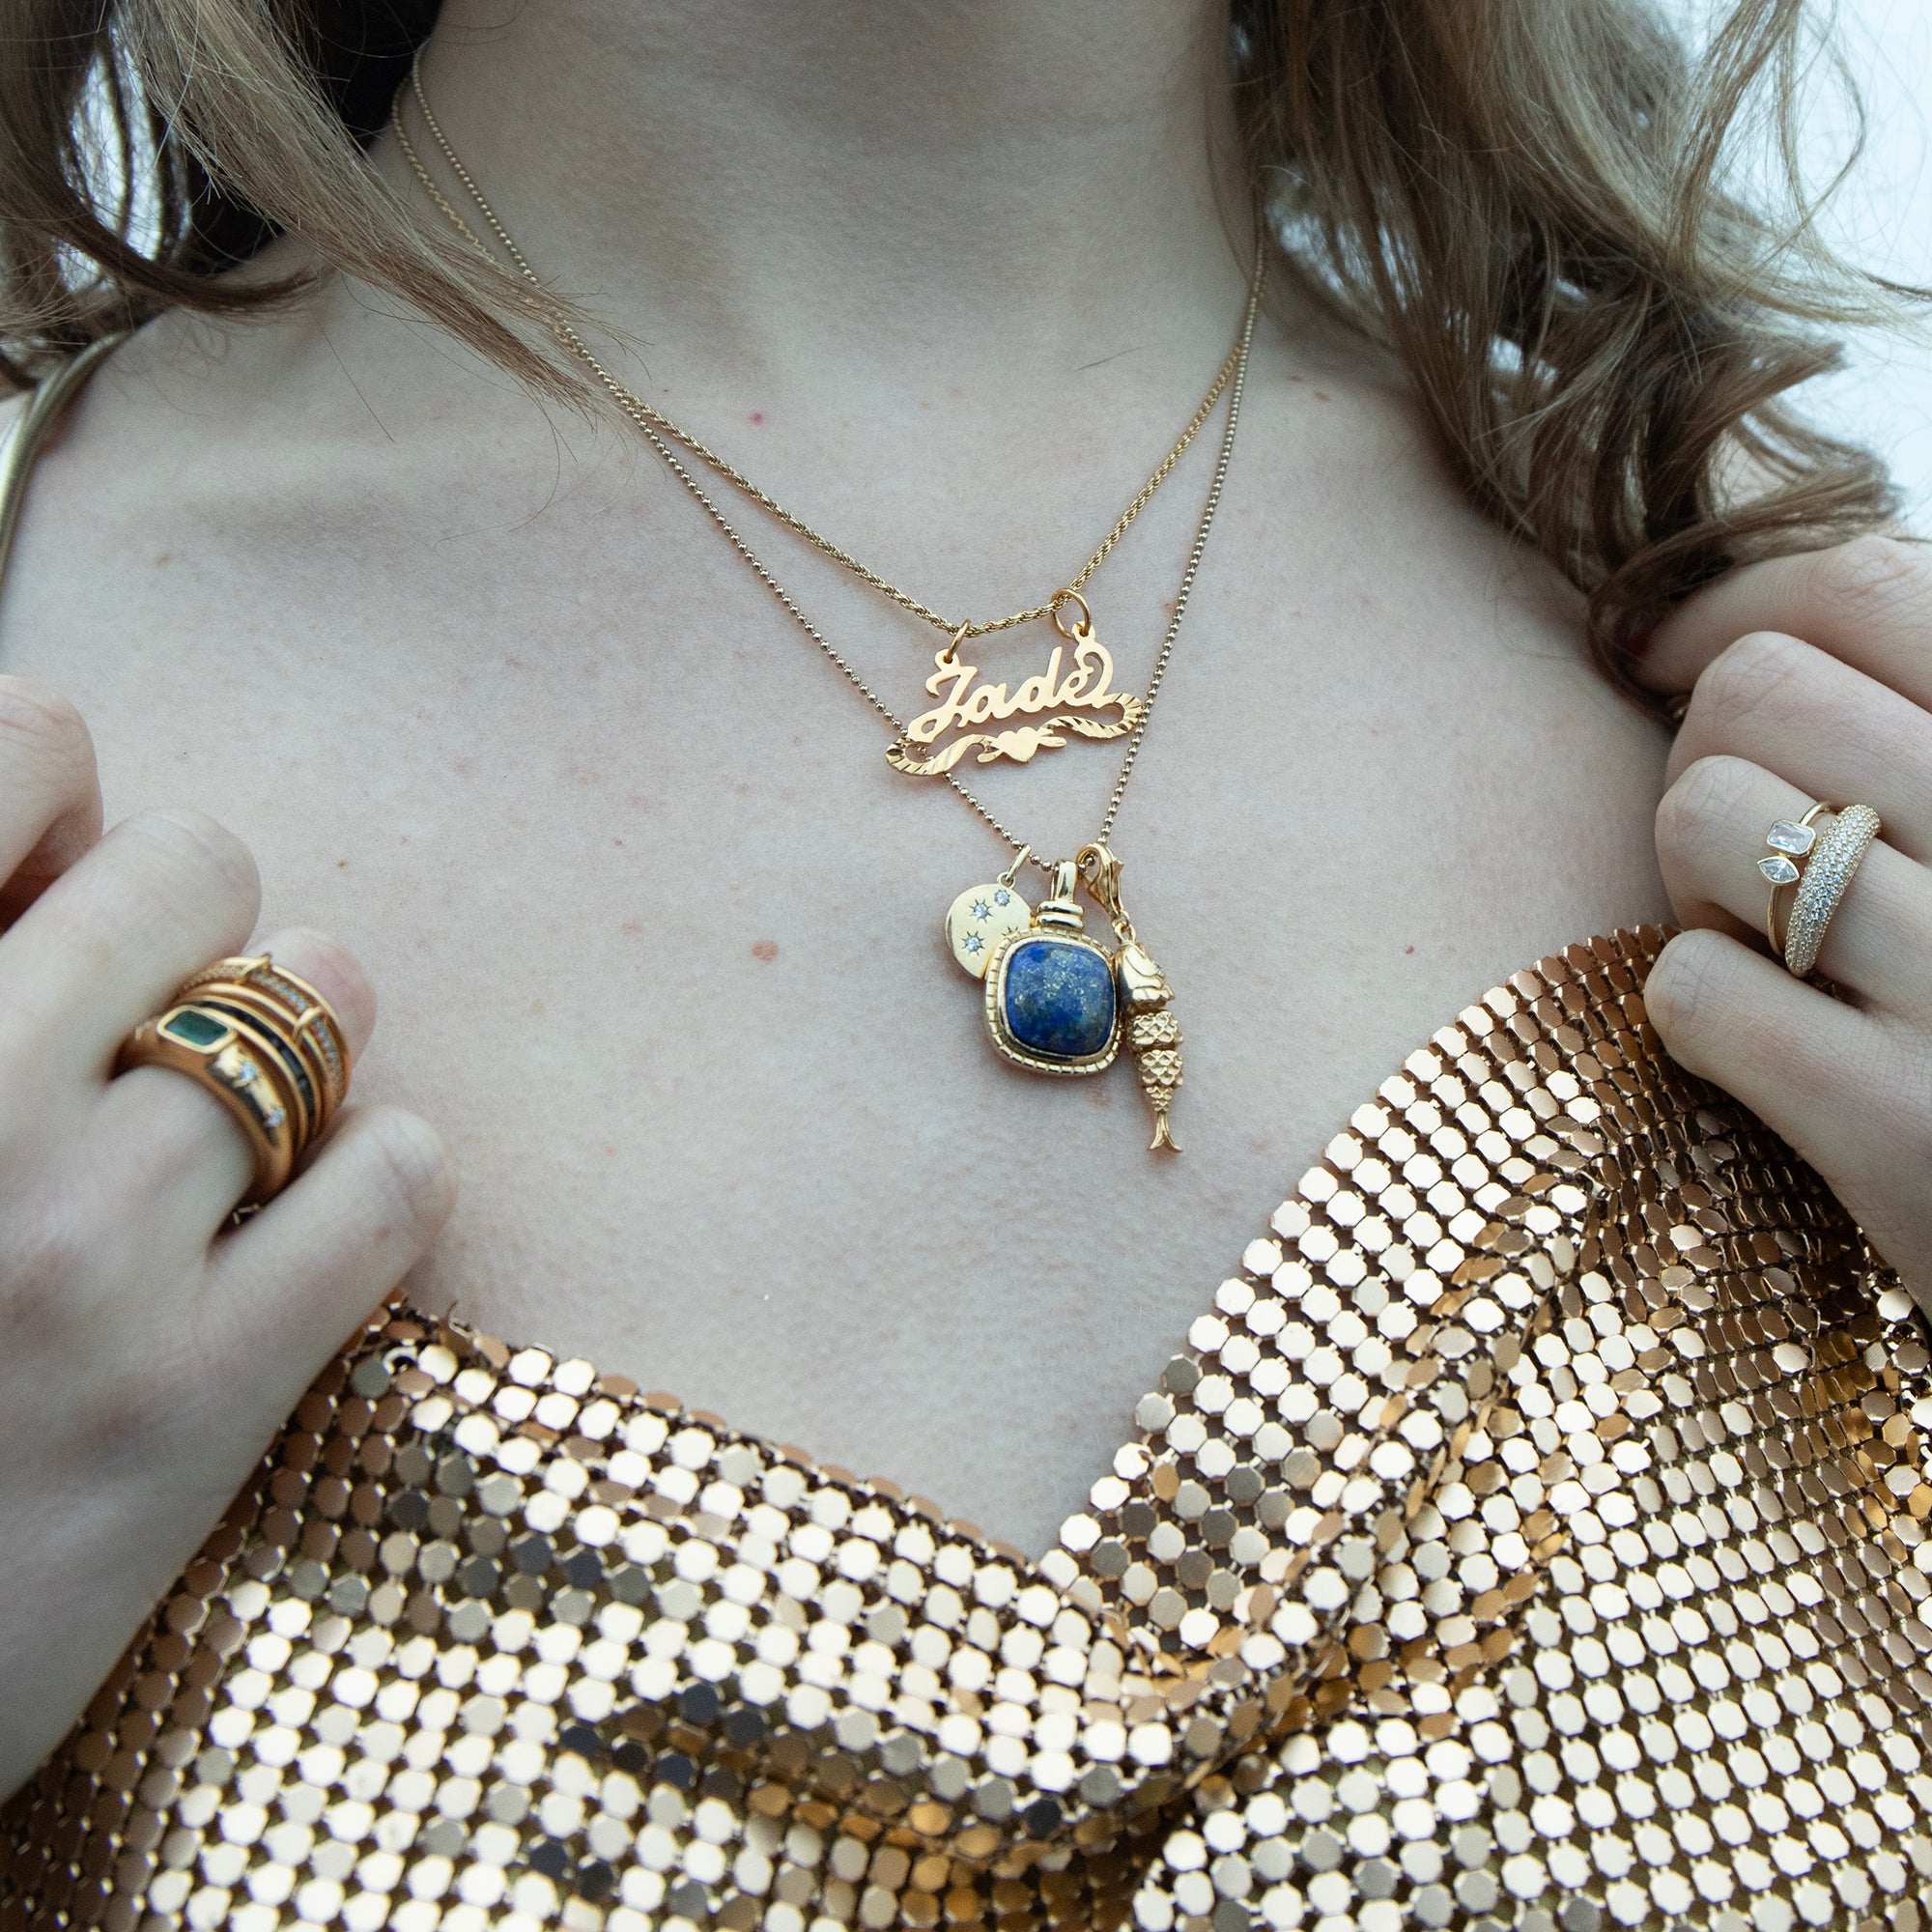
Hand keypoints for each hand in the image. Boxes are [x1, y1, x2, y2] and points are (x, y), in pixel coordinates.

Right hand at [0, 677, 454, 1796]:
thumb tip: (67, 827)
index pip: (23, 744)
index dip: (69, 790)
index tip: (68, 863)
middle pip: (199, 869)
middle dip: (202, 917)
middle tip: (177, 994)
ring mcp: (71, 1255)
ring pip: (311, 1017)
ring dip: (311, 1039)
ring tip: (266, 1103)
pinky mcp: (185, 1407)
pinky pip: (391, 1184)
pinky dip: (388, 1168)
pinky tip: (333, 1200)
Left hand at [1641, 536, 1931, 1300]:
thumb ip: (1901, 724)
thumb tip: (1687, 629)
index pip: (1863, 583)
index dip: (1723, 603)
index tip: (1665, 655)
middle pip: (1749, 694)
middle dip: (1705, 760)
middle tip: (1751, 852)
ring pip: (1704, 819)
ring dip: (1695, 887)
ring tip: (1775, 951)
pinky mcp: (1917, 1144)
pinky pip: (1689, 990)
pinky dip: (1695, 1016)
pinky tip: (1769, 1054)